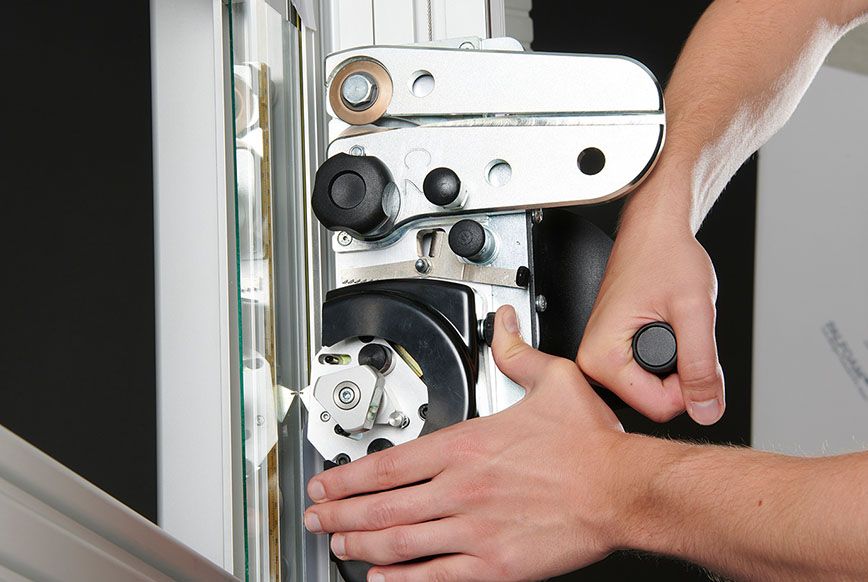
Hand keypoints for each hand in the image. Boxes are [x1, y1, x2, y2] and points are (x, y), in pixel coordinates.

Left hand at [303, 306, 630, 580]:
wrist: (622, 490)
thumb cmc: (589, 445)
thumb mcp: (553, 381)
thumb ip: (517, 354)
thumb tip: (504, 326)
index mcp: (468, 447)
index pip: (390, 463)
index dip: (349, 476)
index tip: (326, 483)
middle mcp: (462, 488)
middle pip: (383, 505)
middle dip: (341, 513)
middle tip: (316, 517)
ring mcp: (474, 529)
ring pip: (400, 541)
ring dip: (360, 544)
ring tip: (337, 544)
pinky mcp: (495, 564)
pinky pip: (436, 576)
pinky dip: (402, 581)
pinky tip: (381, 580)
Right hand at [577, 211, 724, 424]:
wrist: (654, 230)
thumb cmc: (664, 255)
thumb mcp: (693, 311)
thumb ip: (701, 365)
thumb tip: (706, 410)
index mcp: (601, 356)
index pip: (657, 407)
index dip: (689, 387)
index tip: (693, 351)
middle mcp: (594, 361)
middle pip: (654, 402)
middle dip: (682, 376)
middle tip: (685, 333)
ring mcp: (603, 357)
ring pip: (654, 390)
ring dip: (678, 366)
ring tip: (676, 327)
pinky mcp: (615, 352)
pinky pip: (649, 376)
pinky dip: (670, 358)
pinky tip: (668, 330)